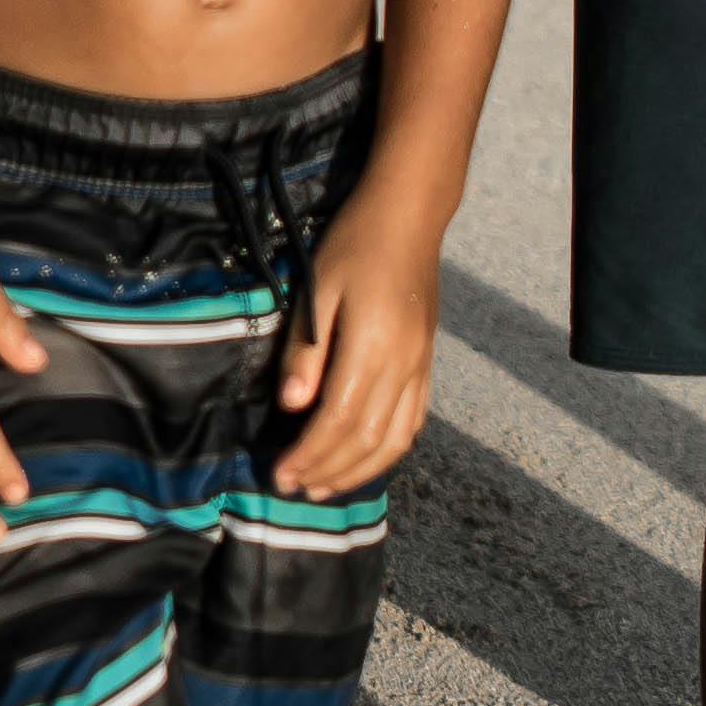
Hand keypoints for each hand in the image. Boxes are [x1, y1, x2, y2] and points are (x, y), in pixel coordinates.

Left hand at [271, 179, 443, 497]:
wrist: (409, 217)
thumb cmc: (354, 245)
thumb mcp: (317, 289)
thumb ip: (304, 352)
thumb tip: (290, 408)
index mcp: (373, 345)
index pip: (337, 419)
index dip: (307, 453)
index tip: (278, 472)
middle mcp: (403, 364)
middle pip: (365, 438)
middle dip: (326, 470)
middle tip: (292, 487)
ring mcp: (420, 366)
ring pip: (394, 439)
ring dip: (358, 471)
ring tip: (324, 488)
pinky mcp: (426, 363)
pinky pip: (413, 421)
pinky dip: (389, 451)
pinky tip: (365, 461)